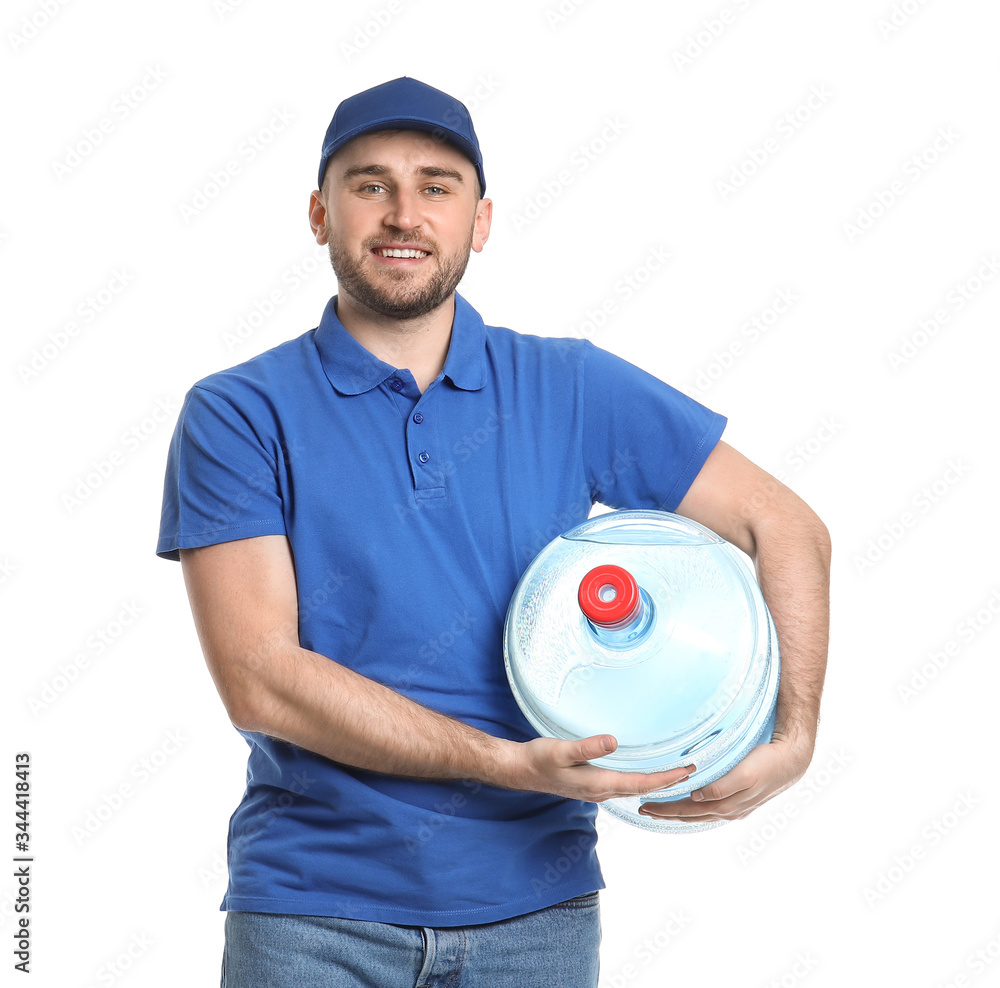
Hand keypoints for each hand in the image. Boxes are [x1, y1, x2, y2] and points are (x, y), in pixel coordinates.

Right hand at [506, 735, 695, 802]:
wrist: (521, 770)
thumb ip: (587, 747)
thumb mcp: (561, 750)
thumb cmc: (539, 759)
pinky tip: (644, 774)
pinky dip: (641, 781)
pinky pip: (624, 786)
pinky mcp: (592, 785)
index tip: (686, 772)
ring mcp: (597, 791)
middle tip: (692, 770)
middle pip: (642, 789)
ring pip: (634, 789)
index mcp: (598, 784)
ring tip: (676, 773)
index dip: (665, 779)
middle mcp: (601, 791)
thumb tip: (613, 741)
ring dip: (656, 782)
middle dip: (668, 782)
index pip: (641, 784)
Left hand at [637, 734, 811, 822]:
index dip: (666, 809)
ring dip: (678, 812)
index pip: (688, 810)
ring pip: (700, 814)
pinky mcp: (740, 799)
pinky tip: (689, 806)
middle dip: (666, 814)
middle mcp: (729, 810)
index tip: (645, 804)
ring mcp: (735, 807)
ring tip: (659, 810)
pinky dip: (694, 809)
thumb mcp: (745, 774)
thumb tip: (697, 797)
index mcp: (727, 805)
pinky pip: (710, 809)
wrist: (792, 760)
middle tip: (643, 809)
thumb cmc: (766, 763)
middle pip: (691, 815)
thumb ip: (722, 787)